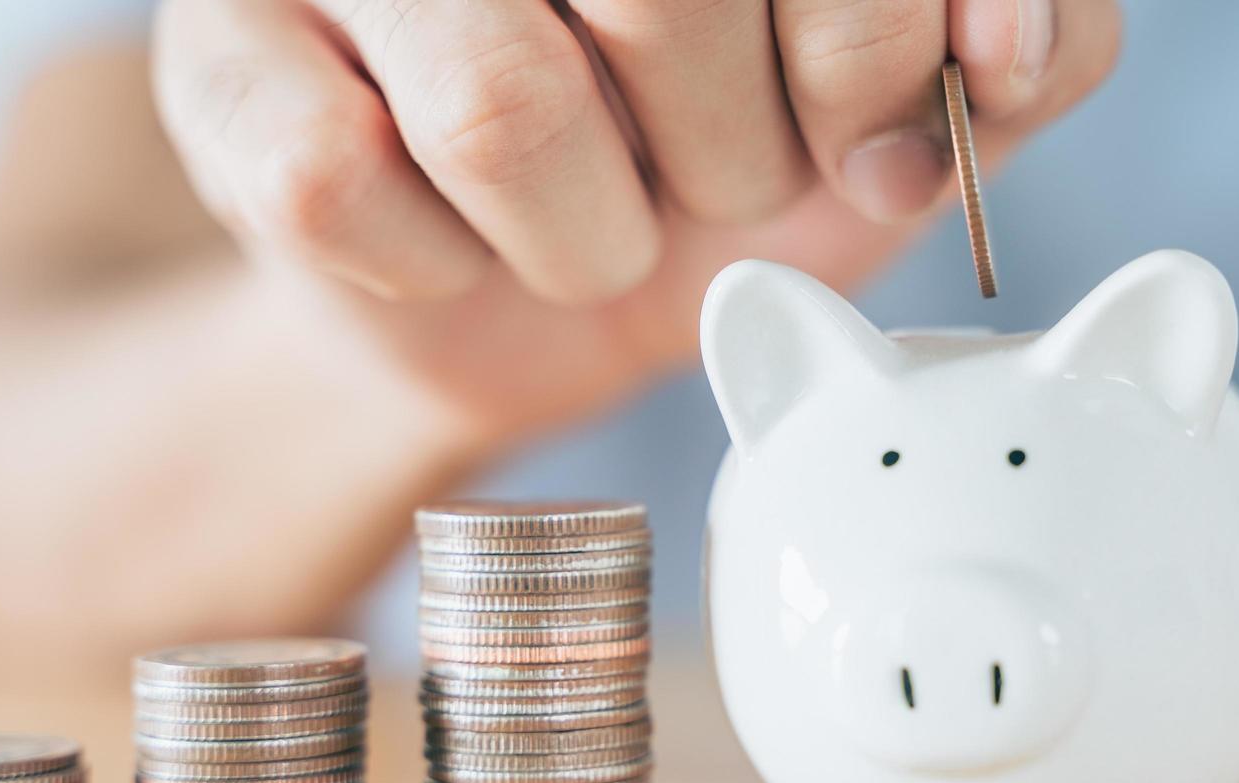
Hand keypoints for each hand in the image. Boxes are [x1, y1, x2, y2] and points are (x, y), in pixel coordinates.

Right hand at [153, 0, 1118, 446]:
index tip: (867, 135)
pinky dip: (438, 265)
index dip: (871, 51)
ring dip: (586, 234)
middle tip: (711, 179)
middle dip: (731, 158)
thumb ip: (1019, 43)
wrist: (525, 284)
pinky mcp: (219, 60)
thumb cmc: (715, 169)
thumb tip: (1008, 47)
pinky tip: (451, 237)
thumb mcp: (897, 109)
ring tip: (588, 223)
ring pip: (499, 110)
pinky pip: (341, 192)